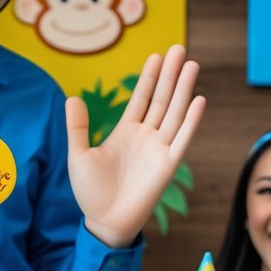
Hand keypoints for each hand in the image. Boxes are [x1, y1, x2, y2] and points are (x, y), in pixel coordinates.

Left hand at [66, 46, 204, 247]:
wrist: (103, 221)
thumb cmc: (91, 192)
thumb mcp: (78, 155)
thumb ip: (77, 127)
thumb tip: (72, 97)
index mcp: (125, 132)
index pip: (141, 98)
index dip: (149, 77)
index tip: (156, 56)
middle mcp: (145, 137)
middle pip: (161, 99)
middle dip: (170, 74)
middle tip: (179, 49)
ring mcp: (158, 149)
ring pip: (174, 113)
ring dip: (183, 89)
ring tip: (191, 65)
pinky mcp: (168, 165)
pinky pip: (182, 138)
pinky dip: (192, 120)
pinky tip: (198, 99)